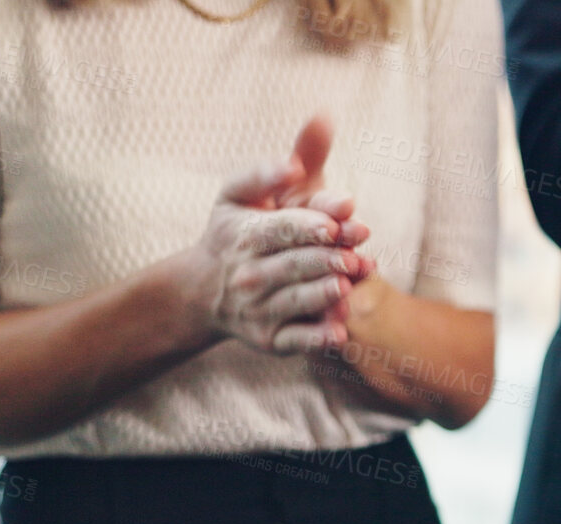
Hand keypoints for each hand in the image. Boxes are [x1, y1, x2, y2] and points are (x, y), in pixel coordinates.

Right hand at [185, 116, 372, 354]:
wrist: (204, 290)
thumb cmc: (234, 231)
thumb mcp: (241, 194)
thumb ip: (270, 169)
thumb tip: (303, 146)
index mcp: (246, 234)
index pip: (283, 227)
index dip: (312, 223)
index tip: (338, 220)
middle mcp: (251, 273)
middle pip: (296, 264)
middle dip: (328, 258)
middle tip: (356, 255)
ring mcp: (261, 309)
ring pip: (298, 302)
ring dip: (326, 294)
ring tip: (348, 284)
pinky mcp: (270, 339)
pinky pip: (296, 341)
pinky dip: (317, 338)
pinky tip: (340, 332)